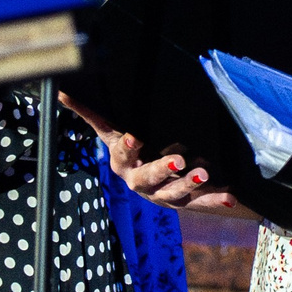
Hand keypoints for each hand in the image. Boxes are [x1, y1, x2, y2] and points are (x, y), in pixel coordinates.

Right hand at [59, 94, 249, 215]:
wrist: (152, 181)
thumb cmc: (131, 150)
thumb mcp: (112, 132)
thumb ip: (91, 113)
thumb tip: (59, 89)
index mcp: (124, 164)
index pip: (122, 155)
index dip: (126, 147)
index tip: (133, 136)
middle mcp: (142, 183)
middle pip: (148, 178)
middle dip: (162, 169)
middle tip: (178, 160)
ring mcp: (163, 195)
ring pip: (174, 193)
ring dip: (189, 184)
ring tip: (204, 173)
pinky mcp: (185, 201)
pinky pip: (201, 203)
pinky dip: (215, 200)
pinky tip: (231, 197)